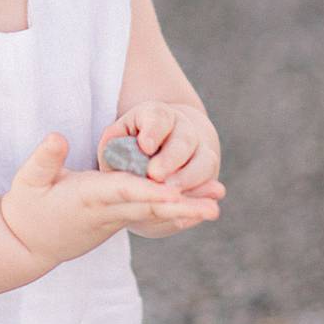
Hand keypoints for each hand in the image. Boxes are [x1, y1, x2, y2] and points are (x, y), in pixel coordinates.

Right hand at [0, 133, 218, 264]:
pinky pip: (152, 219)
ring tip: (216, 206)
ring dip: (186, 211)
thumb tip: (57, 137)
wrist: (26, 244)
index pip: (123, 191)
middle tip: (214, 207)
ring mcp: (115, 219)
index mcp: (87, 197)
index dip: (149, 192)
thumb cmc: (26, 207)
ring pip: (155, 215)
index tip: (174, 191)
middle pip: (149, 208)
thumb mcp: (28, 181)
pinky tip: (199, 212)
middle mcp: (107, 211)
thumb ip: (44, 160)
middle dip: (182, 206)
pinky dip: (175, 216)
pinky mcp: (119, 221)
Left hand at [98, 101, 223, 193]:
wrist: (154, 157)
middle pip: (183, 139)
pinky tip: (188, 208)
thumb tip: (118, 161)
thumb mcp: (113, 148)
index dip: (153, 130)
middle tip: (155, 175)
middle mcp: (182, 127)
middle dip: (171, 158)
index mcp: (155, 115)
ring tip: (173, 195)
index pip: (158, 116)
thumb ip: (114, 152)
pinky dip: (200, 195)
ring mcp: (199, 148)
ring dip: (189, 178)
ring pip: (204, 160)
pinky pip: (210, 181)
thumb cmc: (126, 153)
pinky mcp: (208, 170)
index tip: (145, 146)